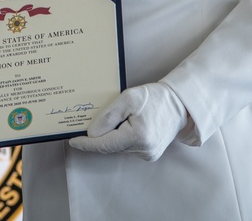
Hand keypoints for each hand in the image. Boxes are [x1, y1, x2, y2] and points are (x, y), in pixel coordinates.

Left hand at [68, 82, 186, 161]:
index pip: (103, 144)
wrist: (179, 104)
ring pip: (118, 146)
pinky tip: (128, 124)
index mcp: (138, 136)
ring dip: (112, 135)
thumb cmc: (153, 98)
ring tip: (121, 117)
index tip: (72, 141)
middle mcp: (144, 150)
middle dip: (99, 135)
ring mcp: (148, 154)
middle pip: (110, 145)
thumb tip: (91, 134)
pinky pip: (127, 147)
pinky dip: (122, 137)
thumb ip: (107, 117)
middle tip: (92, 120)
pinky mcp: (150, 154)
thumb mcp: (127, 99)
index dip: (86, 143)